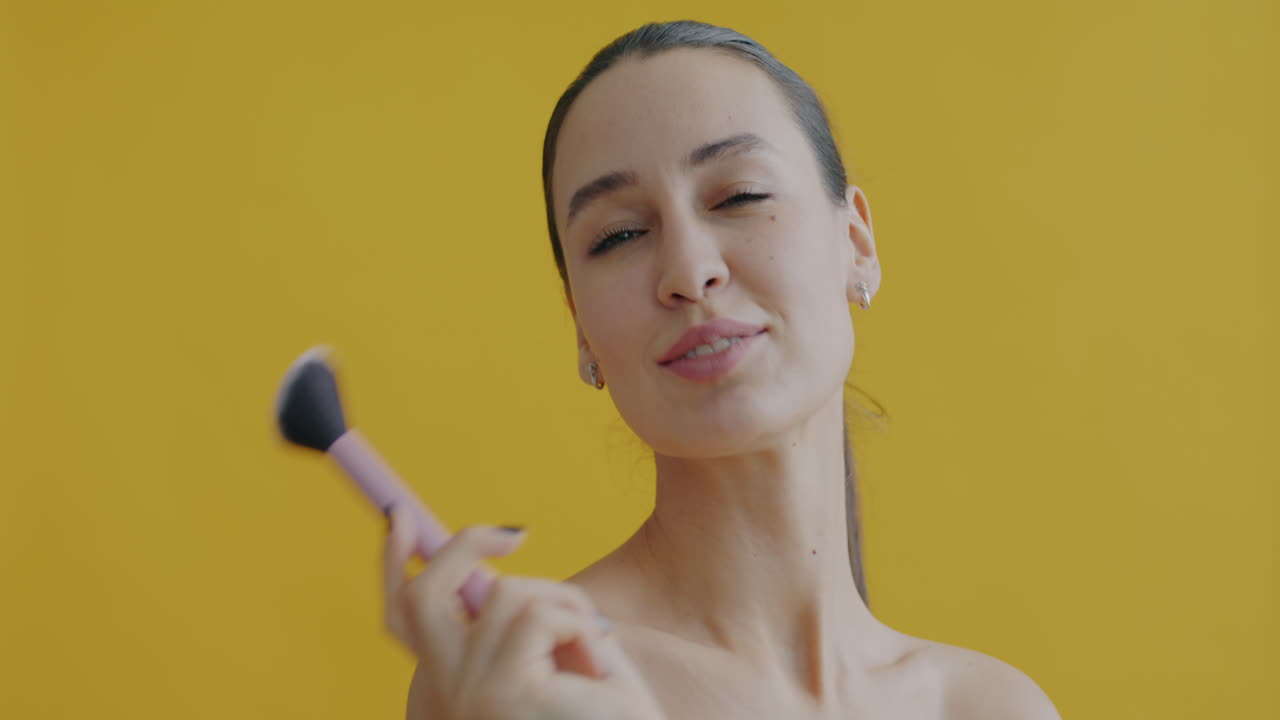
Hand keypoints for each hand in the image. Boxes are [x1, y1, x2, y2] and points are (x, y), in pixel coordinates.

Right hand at [383, 505, 664, 719]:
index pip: (401, 617)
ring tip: (593, 645)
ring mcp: (463, 696)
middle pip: (419, 598)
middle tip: (515, 535)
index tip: (401, 517)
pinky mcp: (502, 692)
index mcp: (444, 691)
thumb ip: (509, 620)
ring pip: (504, 594)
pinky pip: (539, 614)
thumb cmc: (601, 714)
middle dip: (461, 546)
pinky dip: (580, 624)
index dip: (395, 562)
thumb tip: (483, 562)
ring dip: (562, 601)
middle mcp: (439, 699)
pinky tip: (600, 668)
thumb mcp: (548, 657)